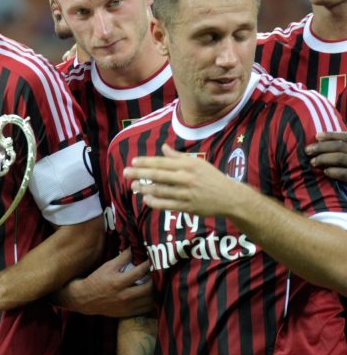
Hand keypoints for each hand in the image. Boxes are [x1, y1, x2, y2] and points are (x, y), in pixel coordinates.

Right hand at [56, 249, 153, 317]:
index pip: (140, 272)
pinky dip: (152, 301)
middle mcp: (124, 296)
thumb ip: (123, 257)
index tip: (155, 259)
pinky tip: (152, 294)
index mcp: (118, 282)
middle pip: (150, 288)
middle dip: (156, 279)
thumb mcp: (107, 266)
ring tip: (157, 283)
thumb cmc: (97, 280)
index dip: (150, 264)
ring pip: (151, 299)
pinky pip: (147, 308)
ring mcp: (127, 307)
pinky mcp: (128, 314)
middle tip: (160, 272)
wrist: (85, 299)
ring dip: (156, 290)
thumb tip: (135, 247)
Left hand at [124, 144, 248, 218]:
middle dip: (139, 173)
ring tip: (133, 186)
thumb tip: (163, 147)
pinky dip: (154, 202)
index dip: (146, 162)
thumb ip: (179, 156)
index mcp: (188, 165)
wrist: (230, 197)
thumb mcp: (198, 163)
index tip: (133, 161)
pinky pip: (166, 204)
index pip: (163, 162)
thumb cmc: (212, 178)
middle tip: (125, 173)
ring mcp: (186, 193)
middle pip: (158, 175)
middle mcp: (186, 178)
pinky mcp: (187, 206)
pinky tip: (145, 199)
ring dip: (144, 188)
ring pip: (160, 190)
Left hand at [307, 130, 346, 181]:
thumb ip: (341, 148)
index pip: (346, 137)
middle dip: (322, 147)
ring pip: (340, 158)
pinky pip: (344, 173)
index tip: (316, 136)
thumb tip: (319, 139)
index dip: (331, 135)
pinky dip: (334, 171)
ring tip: (312, 162)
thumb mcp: (346, 153)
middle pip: (340, 146)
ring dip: (323, 158)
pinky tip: (325, 171)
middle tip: (308, 150)